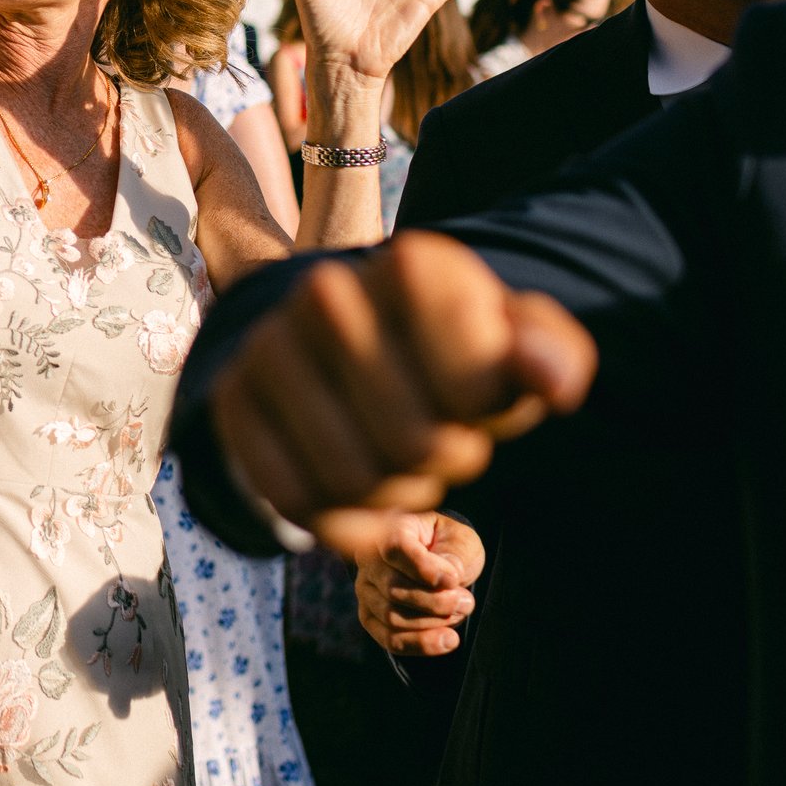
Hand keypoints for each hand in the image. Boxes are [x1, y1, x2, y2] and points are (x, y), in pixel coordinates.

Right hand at [206, 231, 596, 550]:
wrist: (352, 342)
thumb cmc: (454, 351)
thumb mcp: (516, 345)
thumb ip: (552, 355)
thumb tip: (550, 379)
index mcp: (414, 264)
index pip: (469, 391)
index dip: (485, 419)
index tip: (474, 396)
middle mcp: (329, 290)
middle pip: (413, 444)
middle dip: (440, 462)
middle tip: (437, 439)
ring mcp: (271, 343)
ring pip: (351, 479)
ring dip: (391, 495)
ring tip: (397, 460)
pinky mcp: (233, 398)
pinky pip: (294, 499)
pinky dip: (338, 521)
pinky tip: (355, 491)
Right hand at [353, 510, 485, 655]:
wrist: (442, 565)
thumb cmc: (449, 546)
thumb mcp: (461, 541)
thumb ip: (453, 556)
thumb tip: (444, 582)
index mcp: (389, 528)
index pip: (395, 549)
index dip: (424, 569)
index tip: (453, 580)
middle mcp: (368, 559)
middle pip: (393, 589)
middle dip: (436, 602)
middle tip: (466, 600)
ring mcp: (365, 589)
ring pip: (392, 617)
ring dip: (433, 622)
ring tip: (459, 612)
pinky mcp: (370, 617)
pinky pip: (390, 639)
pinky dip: (422, 644)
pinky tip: (448, 640)